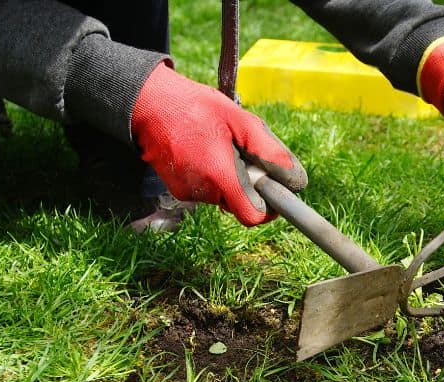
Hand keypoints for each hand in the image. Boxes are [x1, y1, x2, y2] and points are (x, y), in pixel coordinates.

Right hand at [130, 63, 307, 225]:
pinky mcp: (178, 189)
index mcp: (219, 176)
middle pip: (240, 203)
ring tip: (220, 145)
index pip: (252, 216)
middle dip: (248, 182)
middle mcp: (202, 191)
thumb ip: (269, 151)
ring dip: (230, 176)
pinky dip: (214, 174)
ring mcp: (187, 192)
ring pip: (224, 195)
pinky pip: (208, 189)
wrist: (148, 104)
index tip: (273, 189)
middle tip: (241, 150)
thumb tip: (294, 179)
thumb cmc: (195, 107)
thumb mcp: (240, 120)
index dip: (268, 208)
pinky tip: (205, 149)